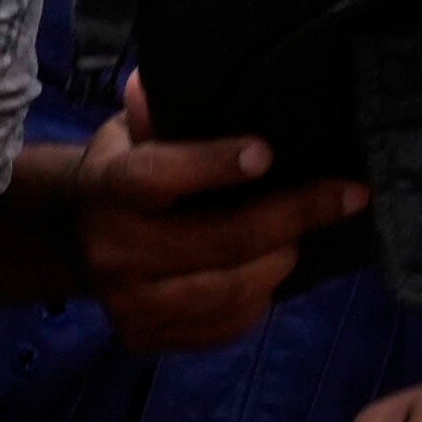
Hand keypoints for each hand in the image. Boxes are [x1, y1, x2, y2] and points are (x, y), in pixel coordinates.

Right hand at [62, 84, 375, 361]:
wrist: (77, 237)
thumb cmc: (125, 169)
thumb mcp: (130, 132)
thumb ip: (152, 113)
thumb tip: (153, 84)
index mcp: (107, 186)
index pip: (158, 176)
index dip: (213, 165)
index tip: (268, 152)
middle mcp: (111, 250)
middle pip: (219, 240)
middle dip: (292, 217)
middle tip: (344, 197)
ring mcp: (126, 302)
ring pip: (229, 290)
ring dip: (280, 261)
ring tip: (300, 238)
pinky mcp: (143, 337)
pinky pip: (222, 326)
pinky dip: (258, 301)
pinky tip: (268, 273)